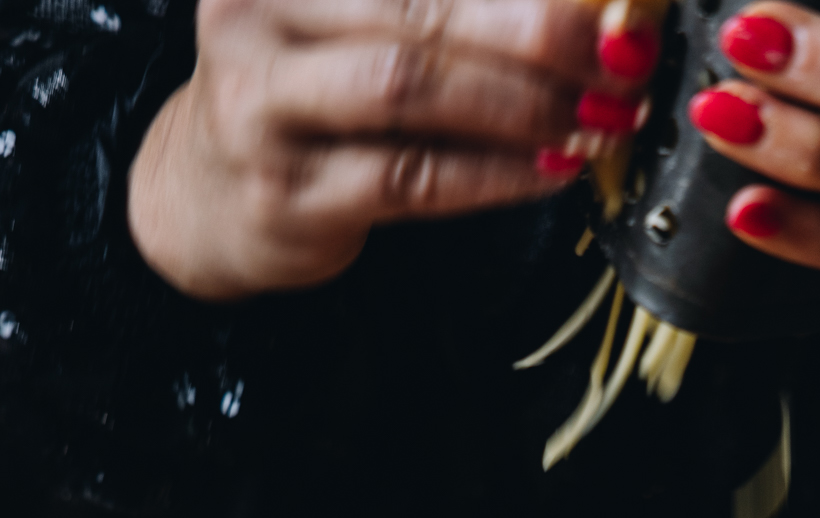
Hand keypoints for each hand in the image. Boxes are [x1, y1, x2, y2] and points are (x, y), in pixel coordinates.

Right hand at [128, 0, 659, 298]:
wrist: (202, 197)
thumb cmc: (298, 97)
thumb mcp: (345, 22)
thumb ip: (431, 8)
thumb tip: (567, 8)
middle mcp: (258, 14)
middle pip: (417, 12)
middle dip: (535, 34)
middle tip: (617, 54)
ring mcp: (264, 107)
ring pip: (411, 90)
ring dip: (519, 106)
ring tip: (593, 117)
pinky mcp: (290, 194)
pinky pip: (413, 178)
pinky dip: (493, 174)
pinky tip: (549, 170)